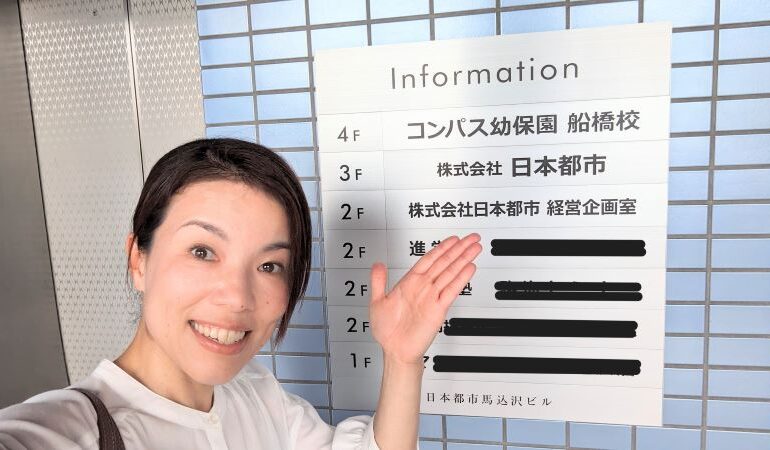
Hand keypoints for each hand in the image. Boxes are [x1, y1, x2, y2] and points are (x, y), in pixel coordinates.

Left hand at [368, 233, 481, 365]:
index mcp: (409, 283)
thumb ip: (378, 281)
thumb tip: (378, 264)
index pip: (429, 260)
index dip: (441, 248)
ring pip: (450, 273)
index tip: (452, 239)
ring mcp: (432, 297)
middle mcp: (423, 288)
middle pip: (444, 263)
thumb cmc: (387, 331)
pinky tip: (469, 268)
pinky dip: (461, 279)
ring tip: (475, 248)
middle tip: (471, 238)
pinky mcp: (438, 309)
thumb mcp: (377, 302)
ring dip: (463, 259)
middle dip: (458, 249)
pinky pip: (451, 291)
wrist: (395, 351)